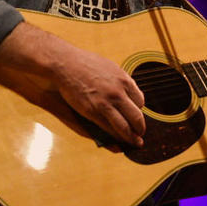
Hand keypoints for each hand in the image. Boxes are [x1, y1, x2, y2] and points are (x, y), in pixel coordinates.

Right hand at [0, 22, 145, 146]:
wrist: (65, 63)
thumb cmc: (84, 63)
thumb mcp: (109, 67)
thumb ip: (119, 80)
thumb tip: (126, 88)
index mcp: (124, 80)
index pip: (140, 101)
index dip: (139, 110)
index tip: (135, 115)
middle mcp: (119, 92)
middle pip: (137, 116)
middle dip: (140, 128)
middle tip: (141, 134)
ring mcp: (106, 103)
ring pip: (125, 126)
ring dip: (131, 137)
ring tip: (135, 142)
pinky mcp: (93, 111)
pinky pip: (110, 128)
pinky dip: (116, 136)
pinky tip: (118, 140)